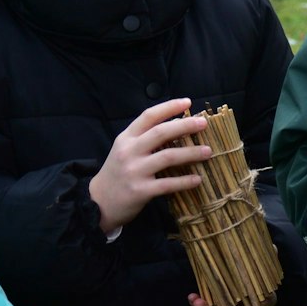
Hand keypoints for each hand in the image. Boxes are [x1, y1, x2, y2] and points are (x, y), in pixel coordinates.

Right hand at [88, 99, 209, 231]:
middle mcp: (129, 151)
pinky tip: (198, 179)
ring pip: (168, 157)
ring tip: (208, 151)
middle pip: (161, 133)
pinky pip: (168, 184)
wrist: (98, 203)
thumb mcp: (124, 150)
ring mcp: (134, 171)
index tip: (188, 102)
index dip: (169, 107)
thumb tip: (177, 126)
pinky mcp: (140, 191)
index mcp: (126, 138)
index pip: (148, 116)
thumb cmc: (117, 173)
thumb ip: (144, 138)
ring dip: (191, 153)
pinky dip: (185, 181)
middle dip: (185, 126)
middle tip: (203, 124)